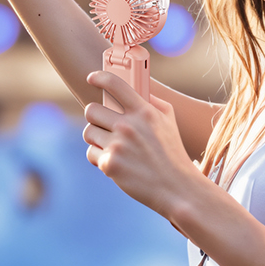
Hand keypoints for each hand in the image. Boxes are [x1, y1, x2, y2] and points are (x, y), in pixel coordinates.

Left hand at [83, 71, 201, 217]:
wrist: (176, 187)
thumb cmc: (172, 153)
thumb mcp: (169, 121)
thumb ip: (152, 102)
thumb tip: (136, 88)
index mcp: (144, 112)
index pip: (114, 84)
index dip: (99, 78)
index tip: (91, 78)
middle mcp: (129, 126)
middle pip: (91, 110)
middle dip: (96, 118)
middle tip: (105, 126)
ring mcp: (117, 145)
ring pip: (88, 132)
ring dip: (96, 138)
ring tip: (112, 146)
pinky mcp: (109, 164)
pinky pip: (91, 152)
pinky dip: (100, 158)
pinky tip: (115, 162)